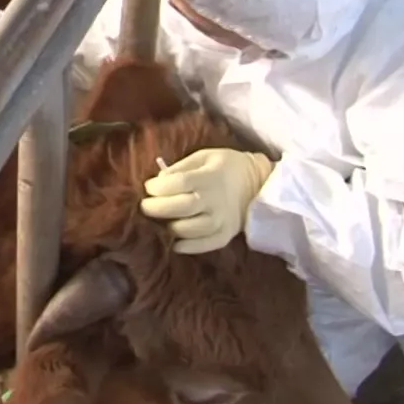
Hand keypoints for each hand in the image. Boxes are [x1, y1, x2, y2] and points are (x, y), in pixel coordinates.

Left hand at [139, 148, 273, 254]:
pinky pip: (205, 245)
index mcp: (209, 177)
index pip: (179, 183)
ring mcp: (222, 220)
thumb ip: (181, 167)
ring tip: (160, 222)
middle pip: (181, 207)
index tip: (148, 187)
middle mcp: (215, 200)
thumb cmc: (226, 167)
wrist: (259, 183)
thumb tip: (158, 181)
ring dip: (170, 227)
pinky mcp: (226, 235)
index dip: (157, 187)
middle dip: (156, 209)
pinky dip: (188, 247)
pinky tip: (175, 243)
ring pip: (190, 230)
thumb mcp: (204, 157)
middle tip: (144, 207)